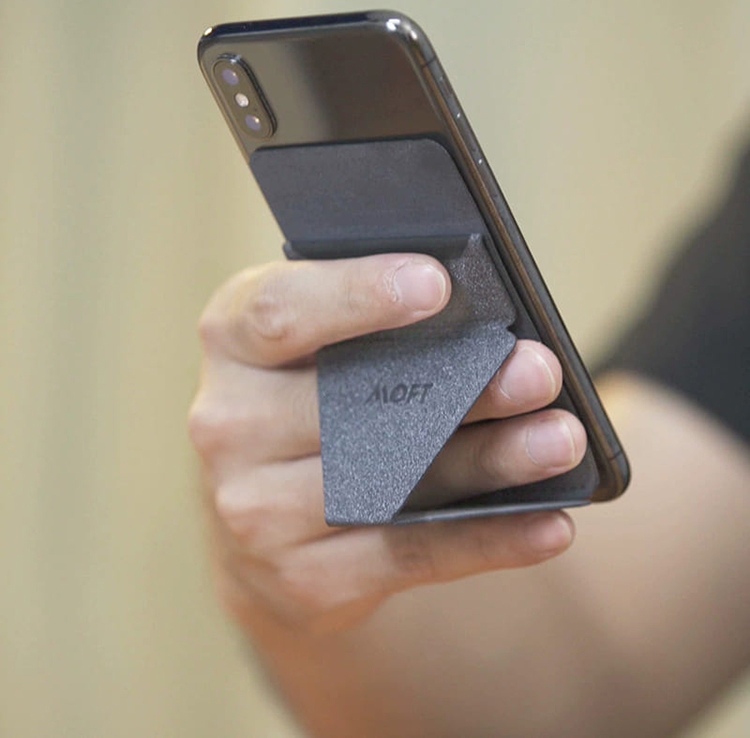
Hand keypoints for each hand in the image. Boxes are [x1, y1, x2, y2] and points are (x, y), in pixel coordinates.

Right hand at [189, 254, 585, 633]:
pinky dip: (485, 541)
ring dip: (486, 463)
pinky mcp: (301, 579)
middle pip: (350, 404)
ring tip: (561, 440)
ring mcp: (255, 510)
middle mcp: (228, 424)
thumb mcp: (315, 334)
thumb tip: (479, 308)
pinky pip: (406, 558)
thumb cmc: (312, 384)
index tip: (438, 283)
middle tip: (538, 368)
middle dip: (456, 387)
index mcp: (231, 338)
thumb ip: (369, 316)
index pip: (282, 312)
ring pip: (388, 484)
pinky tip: (549, 524)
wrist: (262, 505)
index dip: (358, 295)